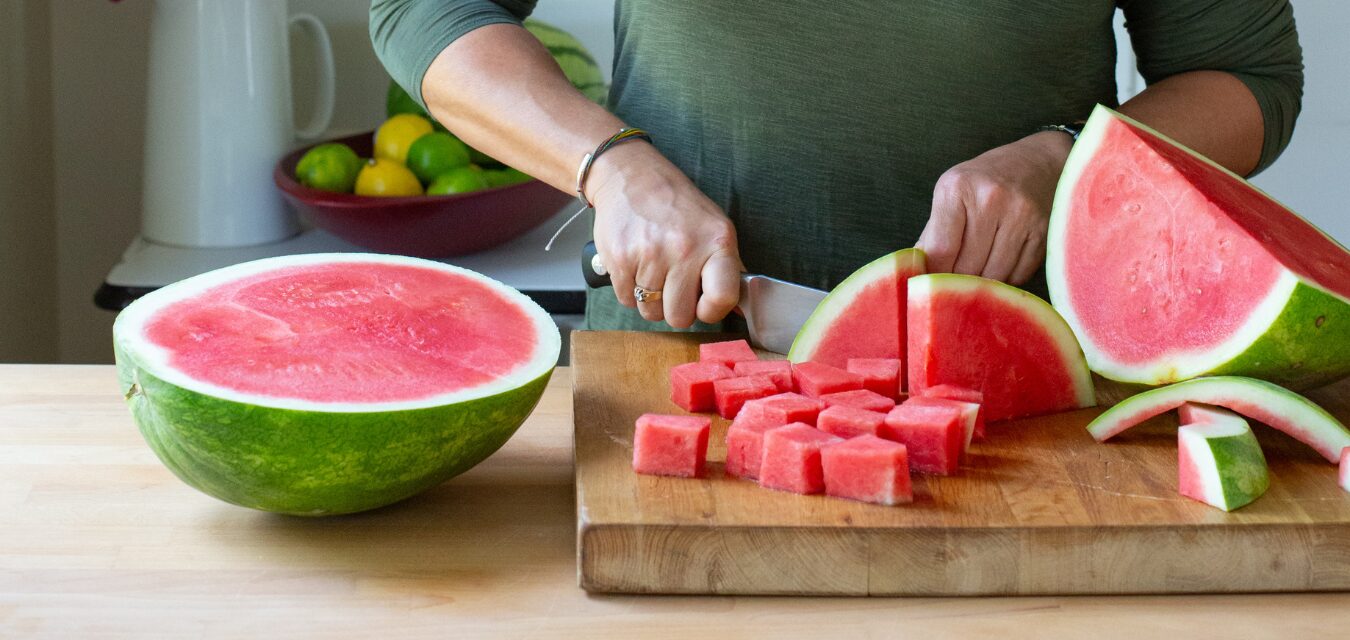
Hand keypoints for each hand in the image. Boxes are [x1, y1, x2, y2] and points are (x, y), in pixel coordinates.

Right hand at [587, 142, 742, 327]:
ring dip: (651, 300)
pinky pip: (627, 301)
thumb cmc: (677, 206)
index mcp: (716, 242)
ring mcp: (650, 255)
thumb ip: (728, 268)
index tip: (703, 304)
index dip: (711, 311)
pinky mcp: (620, 259)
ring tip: (653, 271)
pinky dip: (630, 290)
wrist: (631, 176)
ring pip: (650, 313)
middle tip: (673, 285)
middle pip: (680, 317)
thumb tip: (743, 309)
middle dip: (675, 308)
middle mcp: (684, 249)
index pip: (722, 298)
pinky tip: (636, 265)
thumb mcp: (714, 228)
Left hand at [916, 131, 1072, 284]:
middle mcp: (991, 199)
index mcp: (958, 187)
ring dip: (984, 283)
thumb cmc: (985, 181)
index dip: (935, 273)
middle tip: (957, 281)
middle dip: (959, 282)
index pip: (941, 249)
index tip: (934, 283)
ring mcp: (1021, 215)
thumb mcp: (952, 192)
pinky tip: (1003, 263)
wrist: (1039, 162)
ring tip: (980, 271)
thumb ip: (934, 233)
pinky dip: (1008, 278)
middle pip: (967, 267)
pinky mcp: (1044, 232)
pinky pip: (1019, 275)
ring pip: (994, 276)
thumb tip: (920, 273)